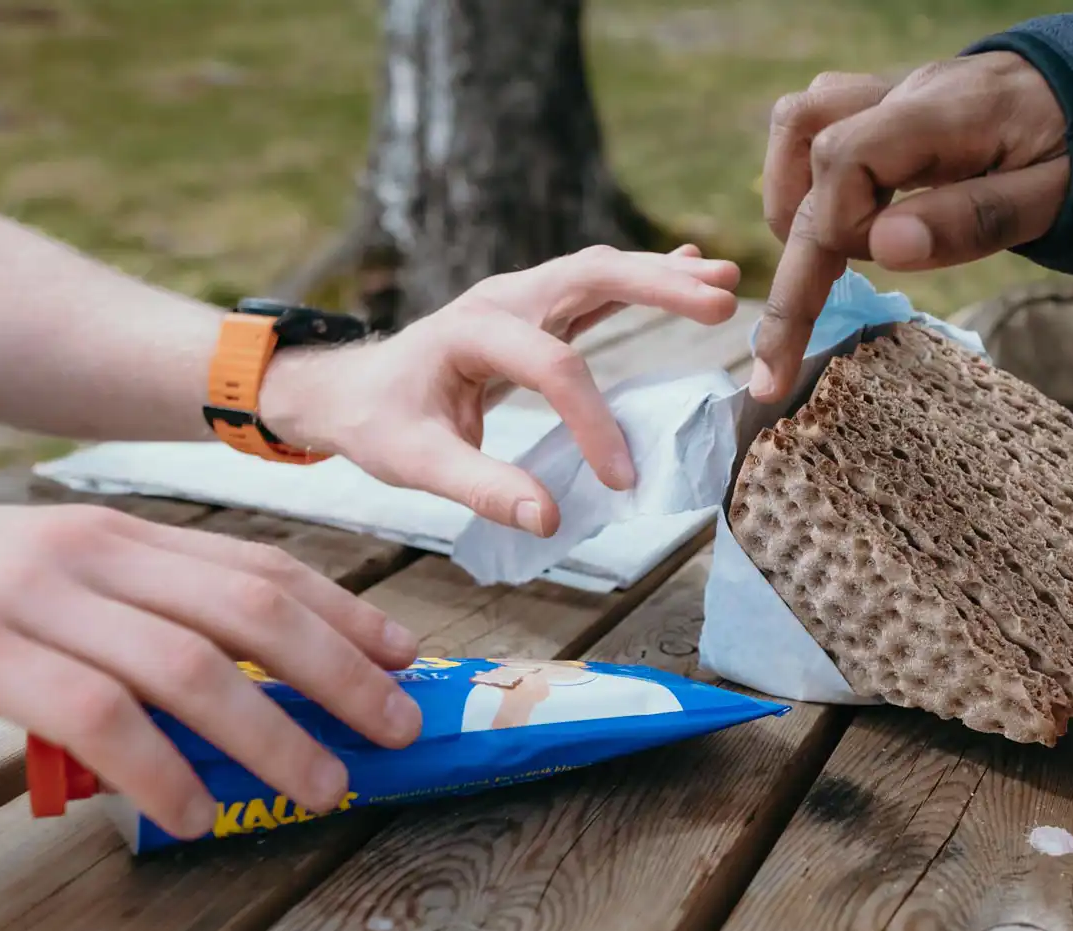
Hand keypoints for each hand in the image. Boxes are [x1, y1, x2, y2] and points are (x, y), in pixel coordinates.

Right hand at [0, 503, 423, 839]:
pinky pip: (96, 714)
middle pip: (251, 607)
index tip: (403, 655)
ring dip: (274, 733)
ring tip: (324, 787)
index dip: (343, 611)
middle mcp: (83, 551)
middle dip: (342, 670)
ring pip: (192, 663)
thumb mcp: (29, 584)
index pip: (256, 564)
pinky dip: (159, 769)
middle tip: (399, 727)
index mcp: (108, 534)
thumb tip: (219, 682)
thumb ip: (119, 616)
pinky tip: (194, 810)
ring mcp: (28, 595)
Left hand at [259, 244, 740, 536]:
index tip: (620, 479)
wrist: (349, 388)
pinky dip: (644, 280)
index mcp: (470, 331)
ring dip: (662, 275)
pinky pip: (597, 287)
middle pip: (590, 276)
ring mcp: (521, 298)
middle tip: (721, 300)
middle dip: (659, 286)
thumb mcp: (414, 463)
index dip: (593, 421)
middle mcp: (502, 299)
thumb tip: (550, 519)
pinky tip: (690, 268)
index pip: (553, 366)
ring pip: (600, 272)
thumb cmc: (379, 423)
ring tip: (723, 280)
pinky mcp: (535, 311)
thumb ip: (481, 487)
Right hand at [752, 54, 1069, 401]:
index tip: (866, 278)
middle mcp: (903, 94)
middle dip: (790, 272)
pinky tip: (831, 234)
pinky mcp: (888, 110)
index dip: (839, 229)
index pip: (844, 159)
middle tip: (771, 370)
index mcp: (944, 112)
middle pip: (809, 161)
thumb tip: (883, 248)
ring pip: (798, 129)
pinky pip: (819, 128)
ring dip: (790, 204)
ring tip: (811, 281)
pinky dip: (807, 182)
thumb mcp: (1055, 193)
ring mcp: (891, 95)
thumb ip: (973, 219)